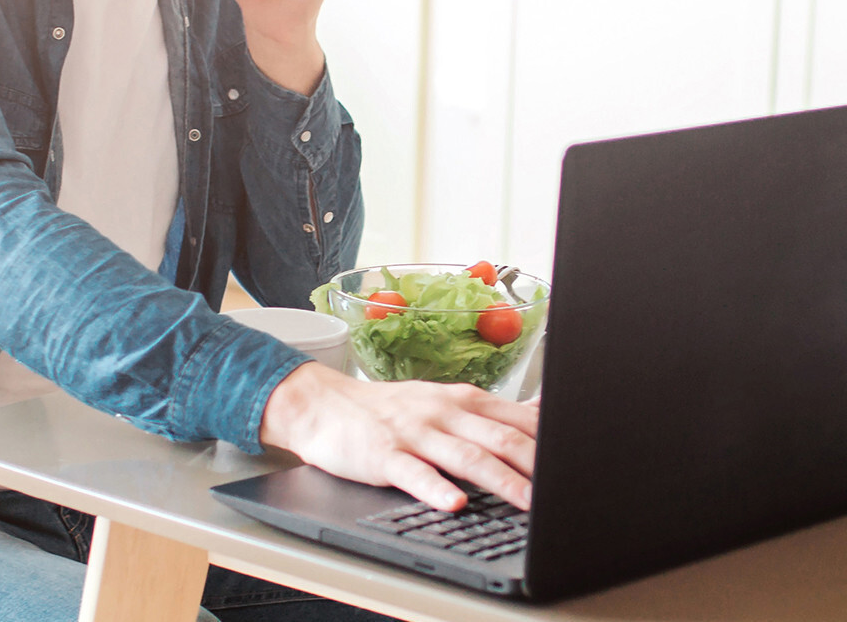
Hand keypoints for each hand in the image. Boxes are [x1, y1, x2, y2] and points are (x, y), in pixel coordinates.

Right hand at [260, 362, 539, 511]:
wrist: (325, 403)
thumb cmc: (391, 408)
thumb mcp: (444, 402)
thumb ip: (490, 414)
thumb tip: (543, 418)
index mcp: (464, 400)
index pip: (518, 419)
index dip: (551, 442)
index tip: (579, 462)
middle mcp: (444, 412)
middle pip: (500, 438)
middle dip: (537, 466)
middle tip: (566, 490)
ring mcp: (414, 432)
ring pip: (466, 457)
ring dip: (500, 481)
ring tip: (528, 503)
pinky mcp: (384, 454)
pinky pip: (413, 473)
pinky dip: (435, 489)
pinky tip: (453, 504)